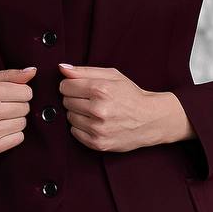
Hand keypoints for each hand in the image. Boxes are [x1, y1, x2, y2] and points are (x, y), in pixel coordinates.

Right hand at [0, 66, 36, 155]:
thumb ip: (10, 75)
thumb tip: (33, 71)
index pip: (26, 92)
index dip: (19, 93)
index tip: (8, 95)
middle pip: (25, 108)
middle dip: (16, 106)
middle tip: (1, 107)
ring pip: (23, 123)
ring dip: (14, 120)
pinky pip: (19, 138)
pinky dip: (12, 134)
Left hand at [57, 63, 181, 152]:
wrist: (151, 120)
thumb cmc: (131, 95)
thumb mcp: (112, 76)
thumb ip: (84, 71)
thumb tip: (61, 68)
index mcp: (101, 89)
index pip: (65, 86)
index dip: (71, 85)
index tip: (79, 87)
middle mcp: (98, 110)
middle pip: (66, 101)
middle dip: (75, 99)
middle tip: (91, 100)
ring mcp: (98, 128)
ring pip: (69, 117)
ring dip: (78, 113)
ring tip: (95, 112)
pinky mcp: (98, 143)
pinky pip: (74, 132)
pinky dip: (81, 127)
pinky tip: (95, 123)